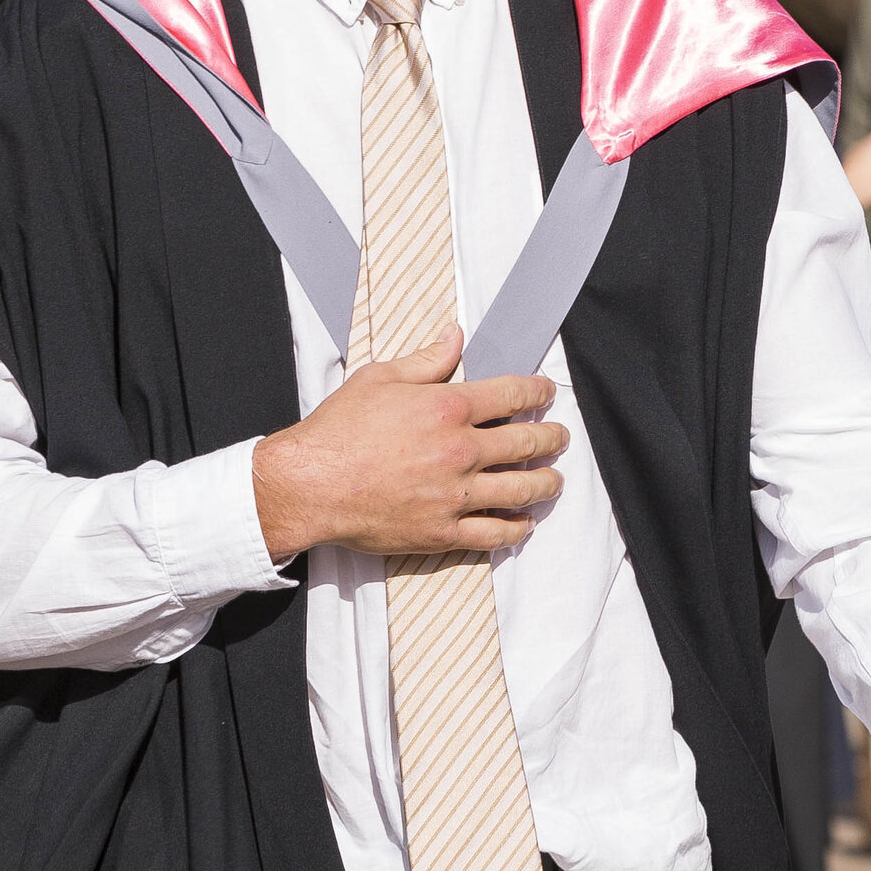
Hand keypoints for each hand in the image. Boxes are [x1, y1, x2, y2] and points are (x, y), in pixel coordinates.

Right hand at [252, 327, 565, 560]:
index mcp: (448, 408)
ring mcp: (456, 495)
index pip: (512, 396)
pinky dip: (516, 528)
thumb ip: (426, 360)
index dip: (537, 392)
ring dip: (546, 484)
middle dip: (552, 438)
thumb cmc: (338, 430)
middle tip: (560, 438)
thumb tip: (455, 336)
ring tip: (554, 480)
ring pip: (521, 490)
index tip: (546, 394)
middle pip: (526, 444)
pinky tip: (525, 523)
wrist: (310, 484)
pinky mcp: (444, 530)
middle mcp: (461, 451)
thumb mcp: (379, 378)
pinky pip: (494, 533)